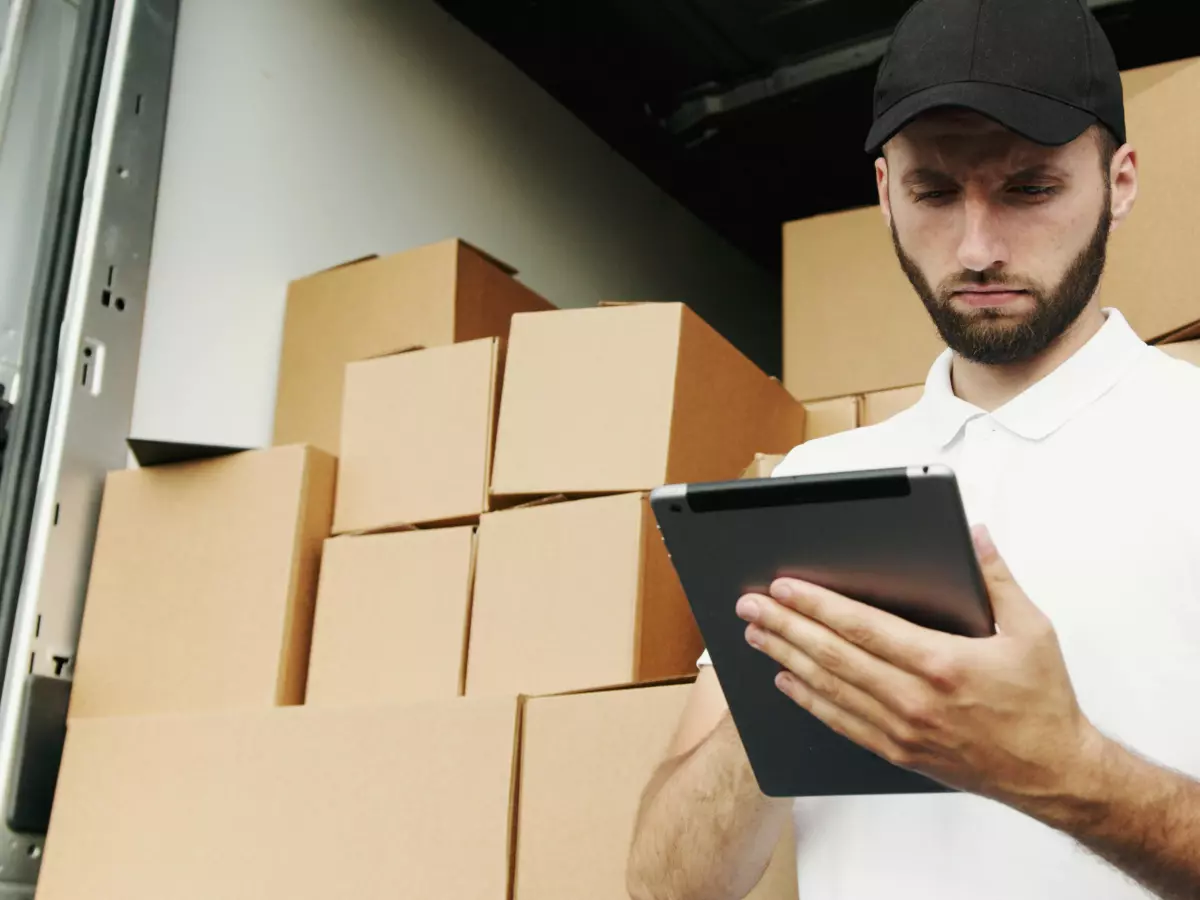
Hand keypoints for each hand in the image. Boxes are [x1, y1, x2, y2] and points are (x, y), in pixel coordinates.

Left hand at [737, 525, 1102, 809]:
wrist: (1053, 774)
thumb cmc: (1043, 701)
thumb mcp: (1031, 631)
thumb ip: (997, 579)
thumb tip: (976, 534)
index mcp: (942, 663)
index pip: (862, 627)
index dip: (816, 605)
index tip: (783, 587)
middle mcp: (914, 699)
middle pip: (833, 655)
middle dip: (785, 626)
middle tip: (750, 605)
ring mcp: (902, 730)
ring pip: (829, 688)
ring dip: (787, 658)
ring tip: (755, 635)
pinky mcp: (898, 752)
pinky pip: (842, 722)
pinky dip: (809, 700)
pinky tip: (786, 679)